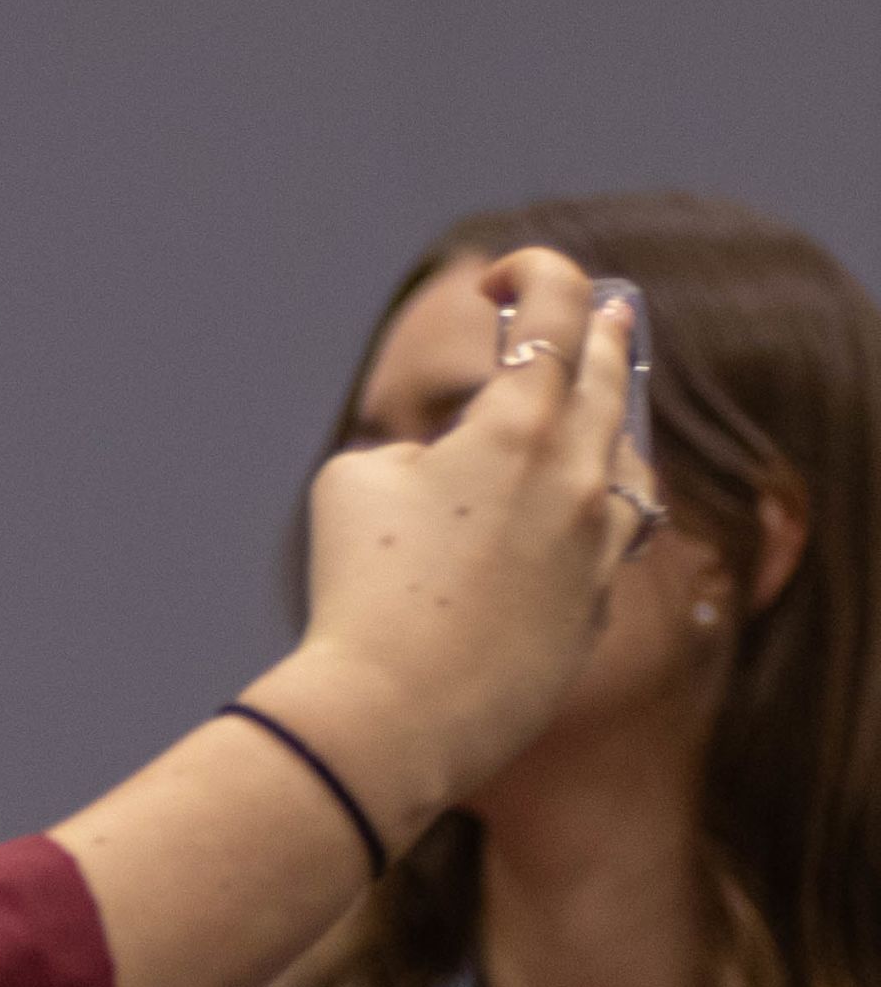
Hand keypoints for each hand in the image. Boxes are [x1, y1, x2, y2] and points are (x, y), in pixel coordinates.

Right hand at [262, 249, 641, 835]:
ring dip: (611, 429)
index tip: (503, 275)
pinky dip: (592, 516)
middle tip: (604, 309)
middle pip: (607, 381)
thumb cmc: (362, 589)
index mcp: (518, 430)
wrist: (395, 711)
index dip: (536, 275)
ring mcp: (596, 549)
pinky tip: (573, 521)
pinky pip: (607, 544)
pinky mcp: (592, 611)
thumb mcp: (357, 483)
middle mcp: (577, 479)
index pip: (552, 315)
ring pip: (628, 465)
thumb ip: (416, 451)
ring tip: (602, 416)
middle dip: (598, 335)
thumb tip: (449, 467)